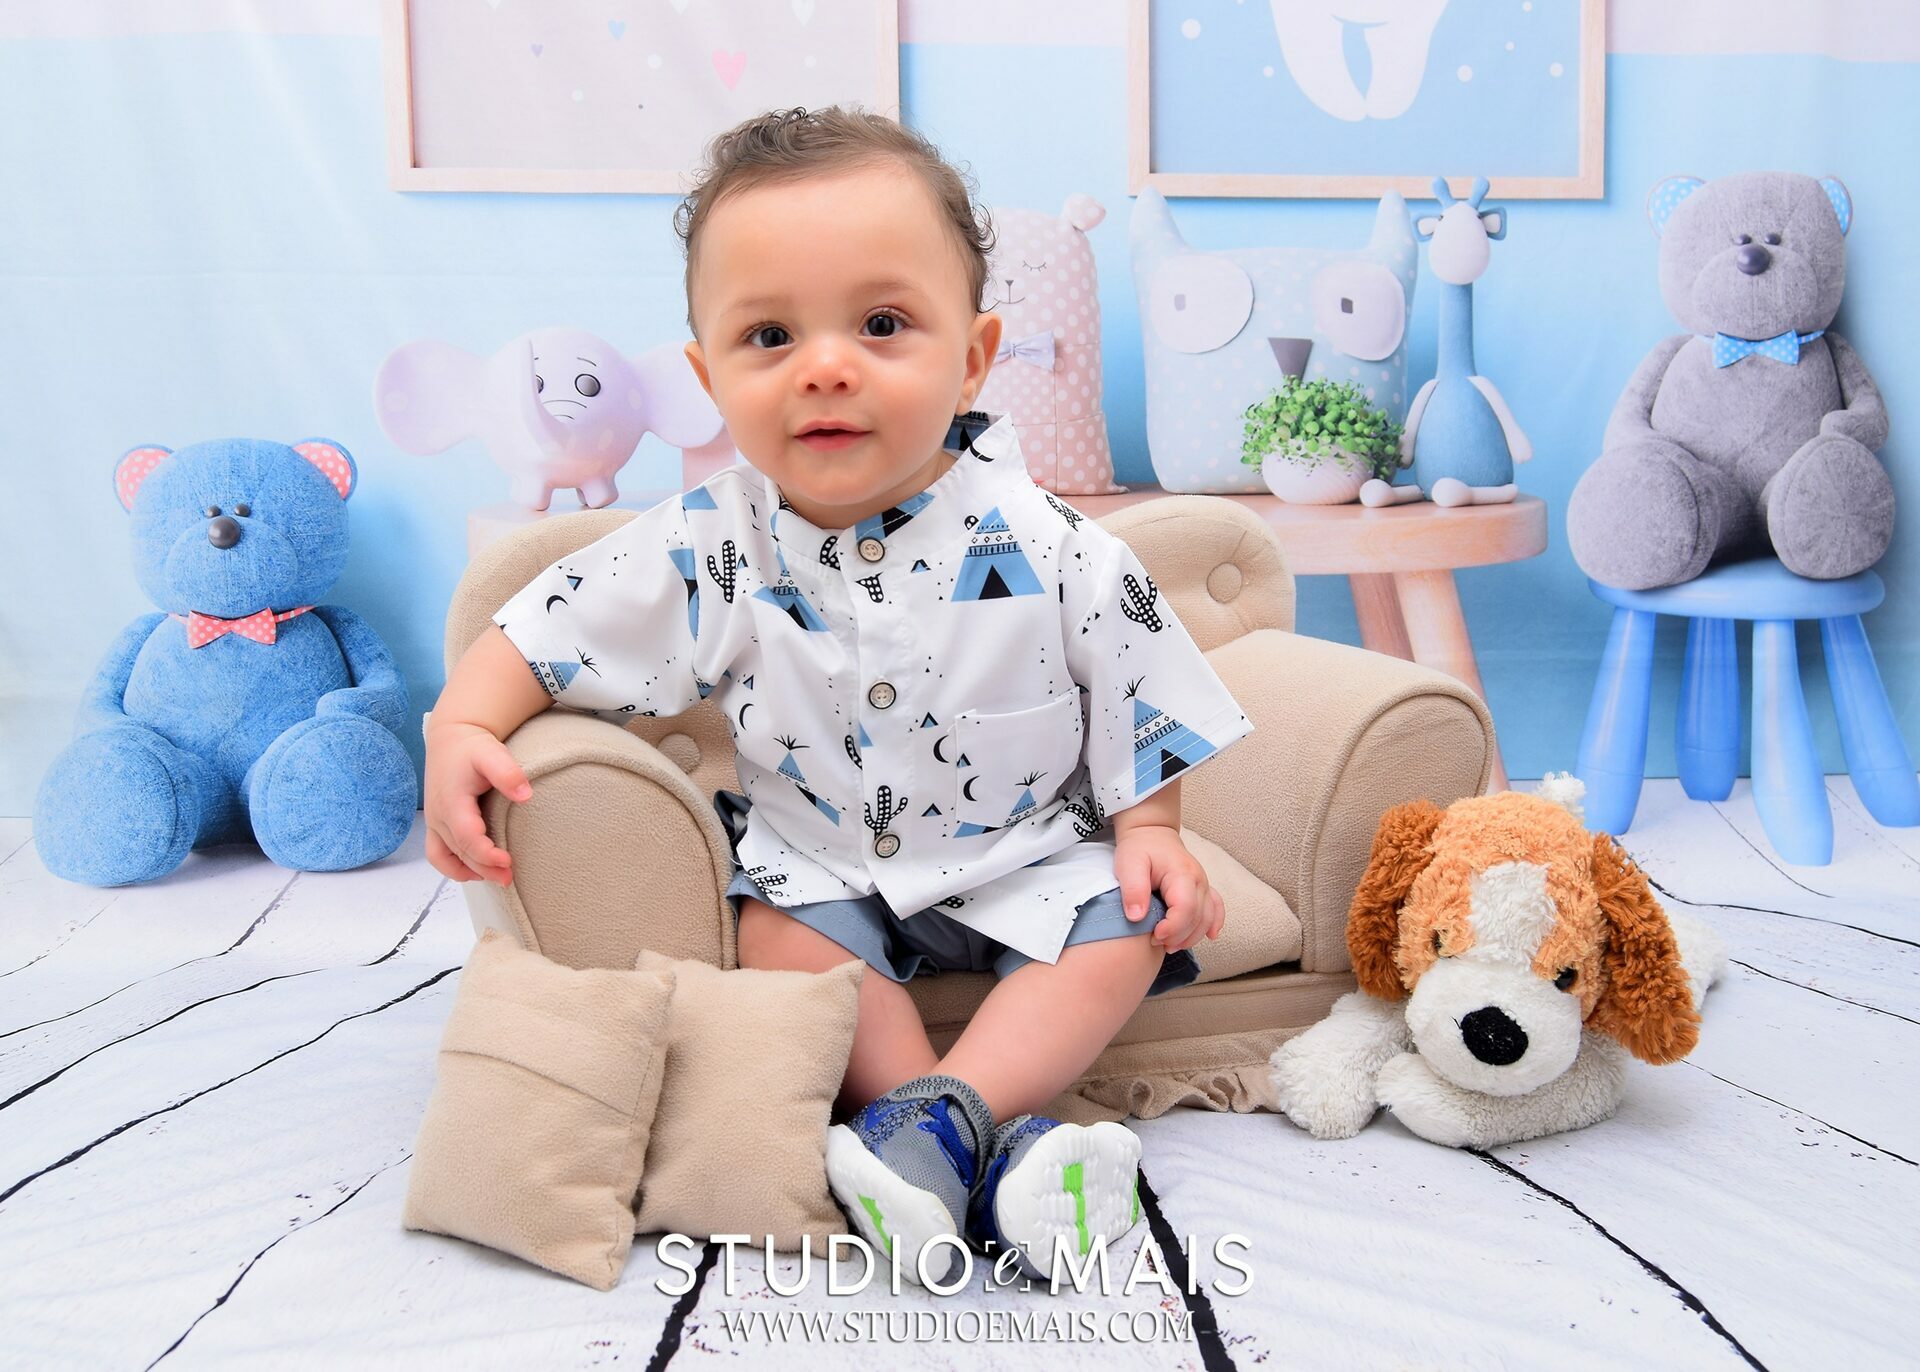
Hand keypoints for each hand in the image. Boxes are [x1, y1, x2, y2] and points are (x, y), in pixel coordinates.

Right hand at [424, 720, 530, 884]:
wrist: (450, 740)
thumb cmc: (471, 748)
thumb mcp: (491, 753)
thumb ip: (507, 773)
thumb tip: (526, 796)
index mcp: (451, 801)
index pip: (466, 837)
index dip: (486, 854)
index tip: (508, 861)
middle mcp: (438, 816)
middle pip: (460, 852)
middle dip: (484, 868)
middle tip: (509, 877)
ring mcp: (435, 822)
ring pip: (447, 858)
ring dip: (470, 871)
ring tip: (496, 877)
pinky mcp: (436, 825)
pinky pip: (438, 855)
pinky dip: (453, 867)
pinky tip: (475, 871)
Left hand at [1112, 824, 1224, 953]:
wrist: (1150, 833)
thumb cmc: (1139, 848)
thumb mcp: (1128, 864)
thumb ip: (1133, 890)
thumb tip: (1138, 917)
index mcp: (1182, 874)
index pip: (1186, 909)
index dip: (1172, 928)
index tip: (1153, 936)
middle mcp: (1199, 880)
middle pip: (1198, 918)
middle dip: (1178, 937)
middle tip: (1154, 942)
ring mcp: (1204, 884)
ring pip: (1207, 919)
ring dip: (1191, 937)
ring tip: (1168, 945)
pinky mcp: (1203, 889)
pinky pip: (1216, 908)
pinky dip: (1214, 924)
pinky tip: (1210, 936)